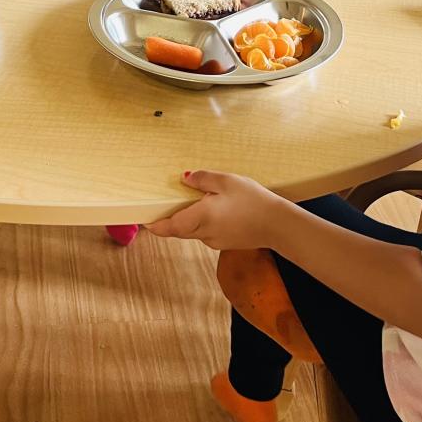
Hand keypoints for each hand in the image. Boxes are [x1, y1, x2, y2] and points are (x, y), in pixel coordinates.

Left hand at [145, 170, 291, 250]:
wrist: (278, 225)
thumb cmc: (253, 201)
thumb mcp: (227, 181)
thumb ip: (203, 179)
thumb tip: (185, 178)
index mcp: (201, 218)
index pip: (169, 227)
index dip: (155, 225)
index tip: (144, 221)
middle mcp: (204, 233)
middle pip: (179, 229)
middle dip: (172, 217)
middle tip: (169, 201)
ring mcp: (215, 241)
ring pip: (194, 230)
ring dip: (191, 218)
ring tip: (202, 199)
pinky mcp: (225, 243)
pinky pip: (207, 232)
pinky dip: (205, 221)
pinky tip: (219, 208)